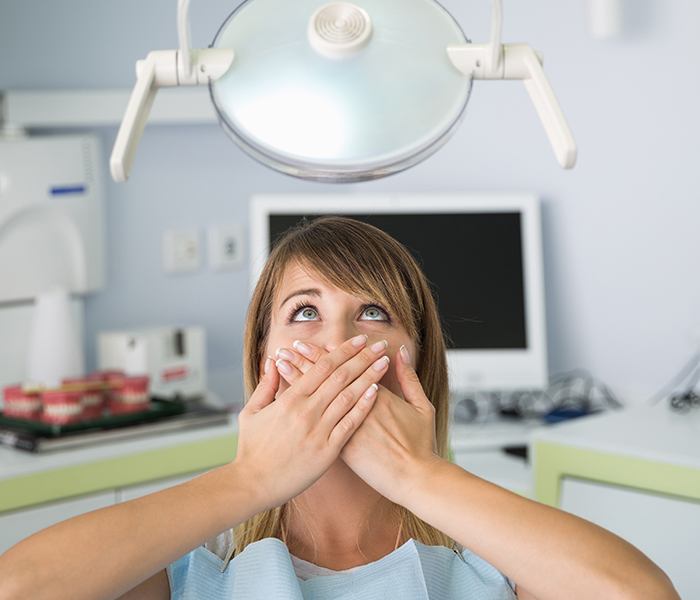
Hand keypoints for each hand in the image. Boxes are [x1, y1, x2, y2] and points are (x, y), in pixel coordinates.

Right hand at [234, 335, 390, 509]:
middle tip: (380, 345)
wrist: (253, 484)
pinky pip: (350, 424)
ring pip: (349, 397)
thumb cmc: (251, 449)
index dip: (343, 351)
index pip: (322, 367)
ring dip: (369, 377)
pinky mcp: (327, 451)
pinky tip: (376, 393)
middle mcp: (306, 411)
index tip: (359, 341)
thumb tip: (273, 361)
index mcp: (289, 399)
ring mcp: (318, 430)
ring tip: (384, 363)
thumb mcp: (252, 412)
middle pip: (341, 376)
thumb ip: (266, 385)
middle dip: (363, 358)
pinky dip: (363, 406)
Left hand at [274, 340, 441, 504]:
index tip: (309, 343)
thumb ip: (409, 378)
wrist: (414, 479)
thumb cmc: (421, 444)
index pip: (345, 368)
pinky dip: (302, 411)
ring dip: (298, 379)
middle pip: (326, 379)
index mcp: (376, 395)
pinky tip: (287, 399)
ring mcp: (347, 429)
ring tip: (282, 363)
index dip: (325, 354)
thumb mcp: (421, 407)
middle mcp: (357, 409)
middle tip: (289, 346)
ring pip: (317, 399)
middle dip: (306, 360)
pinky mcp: (340, 448)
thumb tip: (401, 352)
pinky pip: (315, 425)